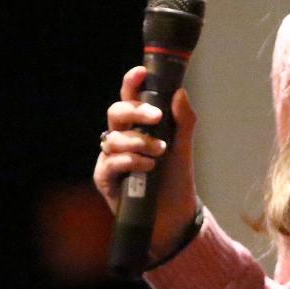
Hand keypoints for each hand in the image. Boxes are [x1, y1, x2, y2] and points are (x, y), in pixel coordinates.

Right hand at [94, 67, 198, 258]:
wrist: (174, 215)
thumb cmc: (175, 179)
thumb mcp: (184, 147)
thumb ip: (184, 121)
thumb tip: (180, 93)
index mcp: (139, 126)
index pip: (130, 98)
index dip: (131, 84)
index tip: (141, 73)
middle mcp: (122, 138)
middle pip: (116, 113)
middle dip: (135, 111)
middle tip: (156, 117)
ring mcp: (111, 157)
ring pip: (115, 138)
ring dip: (139, 142)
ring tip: (159, 152)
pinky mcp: (105, 178)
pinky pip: (111, 162)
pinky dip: (131, 160)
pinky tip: (148, 166)